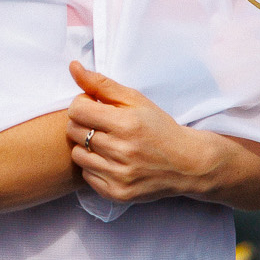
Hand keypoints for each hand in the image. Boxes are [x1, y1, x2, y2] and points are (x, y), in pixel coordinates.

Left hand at [64, 63, 217, 204]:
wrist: (187, 164)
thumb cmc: (159, 127)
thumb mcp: (135, 100)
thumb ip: (101, 84)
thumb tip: (73, 67)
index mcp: (126, 124)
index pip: (77, 110)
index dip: (82, 105)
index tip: (95, 106)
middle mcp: (122, 151)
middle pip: (74, 132)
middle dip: (82, 124)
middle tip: (100, 124)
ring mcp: (120, 175)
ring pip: (77, 155)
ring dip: (86, 147)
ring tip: (106, 143)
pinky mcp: (118, 193)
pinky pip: (87, 175)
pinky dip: (94, 166)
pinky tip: (111, 161)